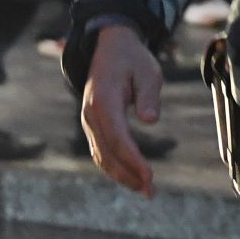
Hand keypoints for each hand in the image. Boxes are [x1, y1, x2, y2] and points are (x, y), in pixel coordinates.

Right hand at [81, 23, 163, 197]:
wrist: (111, 47)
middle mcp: (90, 113)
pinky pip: (100, 150)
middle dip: (129, 174)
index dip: (133, 160)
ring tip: (144, 189)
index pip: (118, 137)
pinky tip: (131, 177)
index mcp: (104, 99)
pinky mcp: (92, 124)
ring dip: (121, 175)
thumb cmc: (133, 59)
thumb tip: (150, 121)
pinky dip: (114, 166)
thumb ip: (149, 95)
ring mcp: (88, 120)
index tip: (150, 176)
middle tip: (150, 191)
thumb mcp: (148, 71)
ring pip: (101, 155)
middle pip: (107, 152)